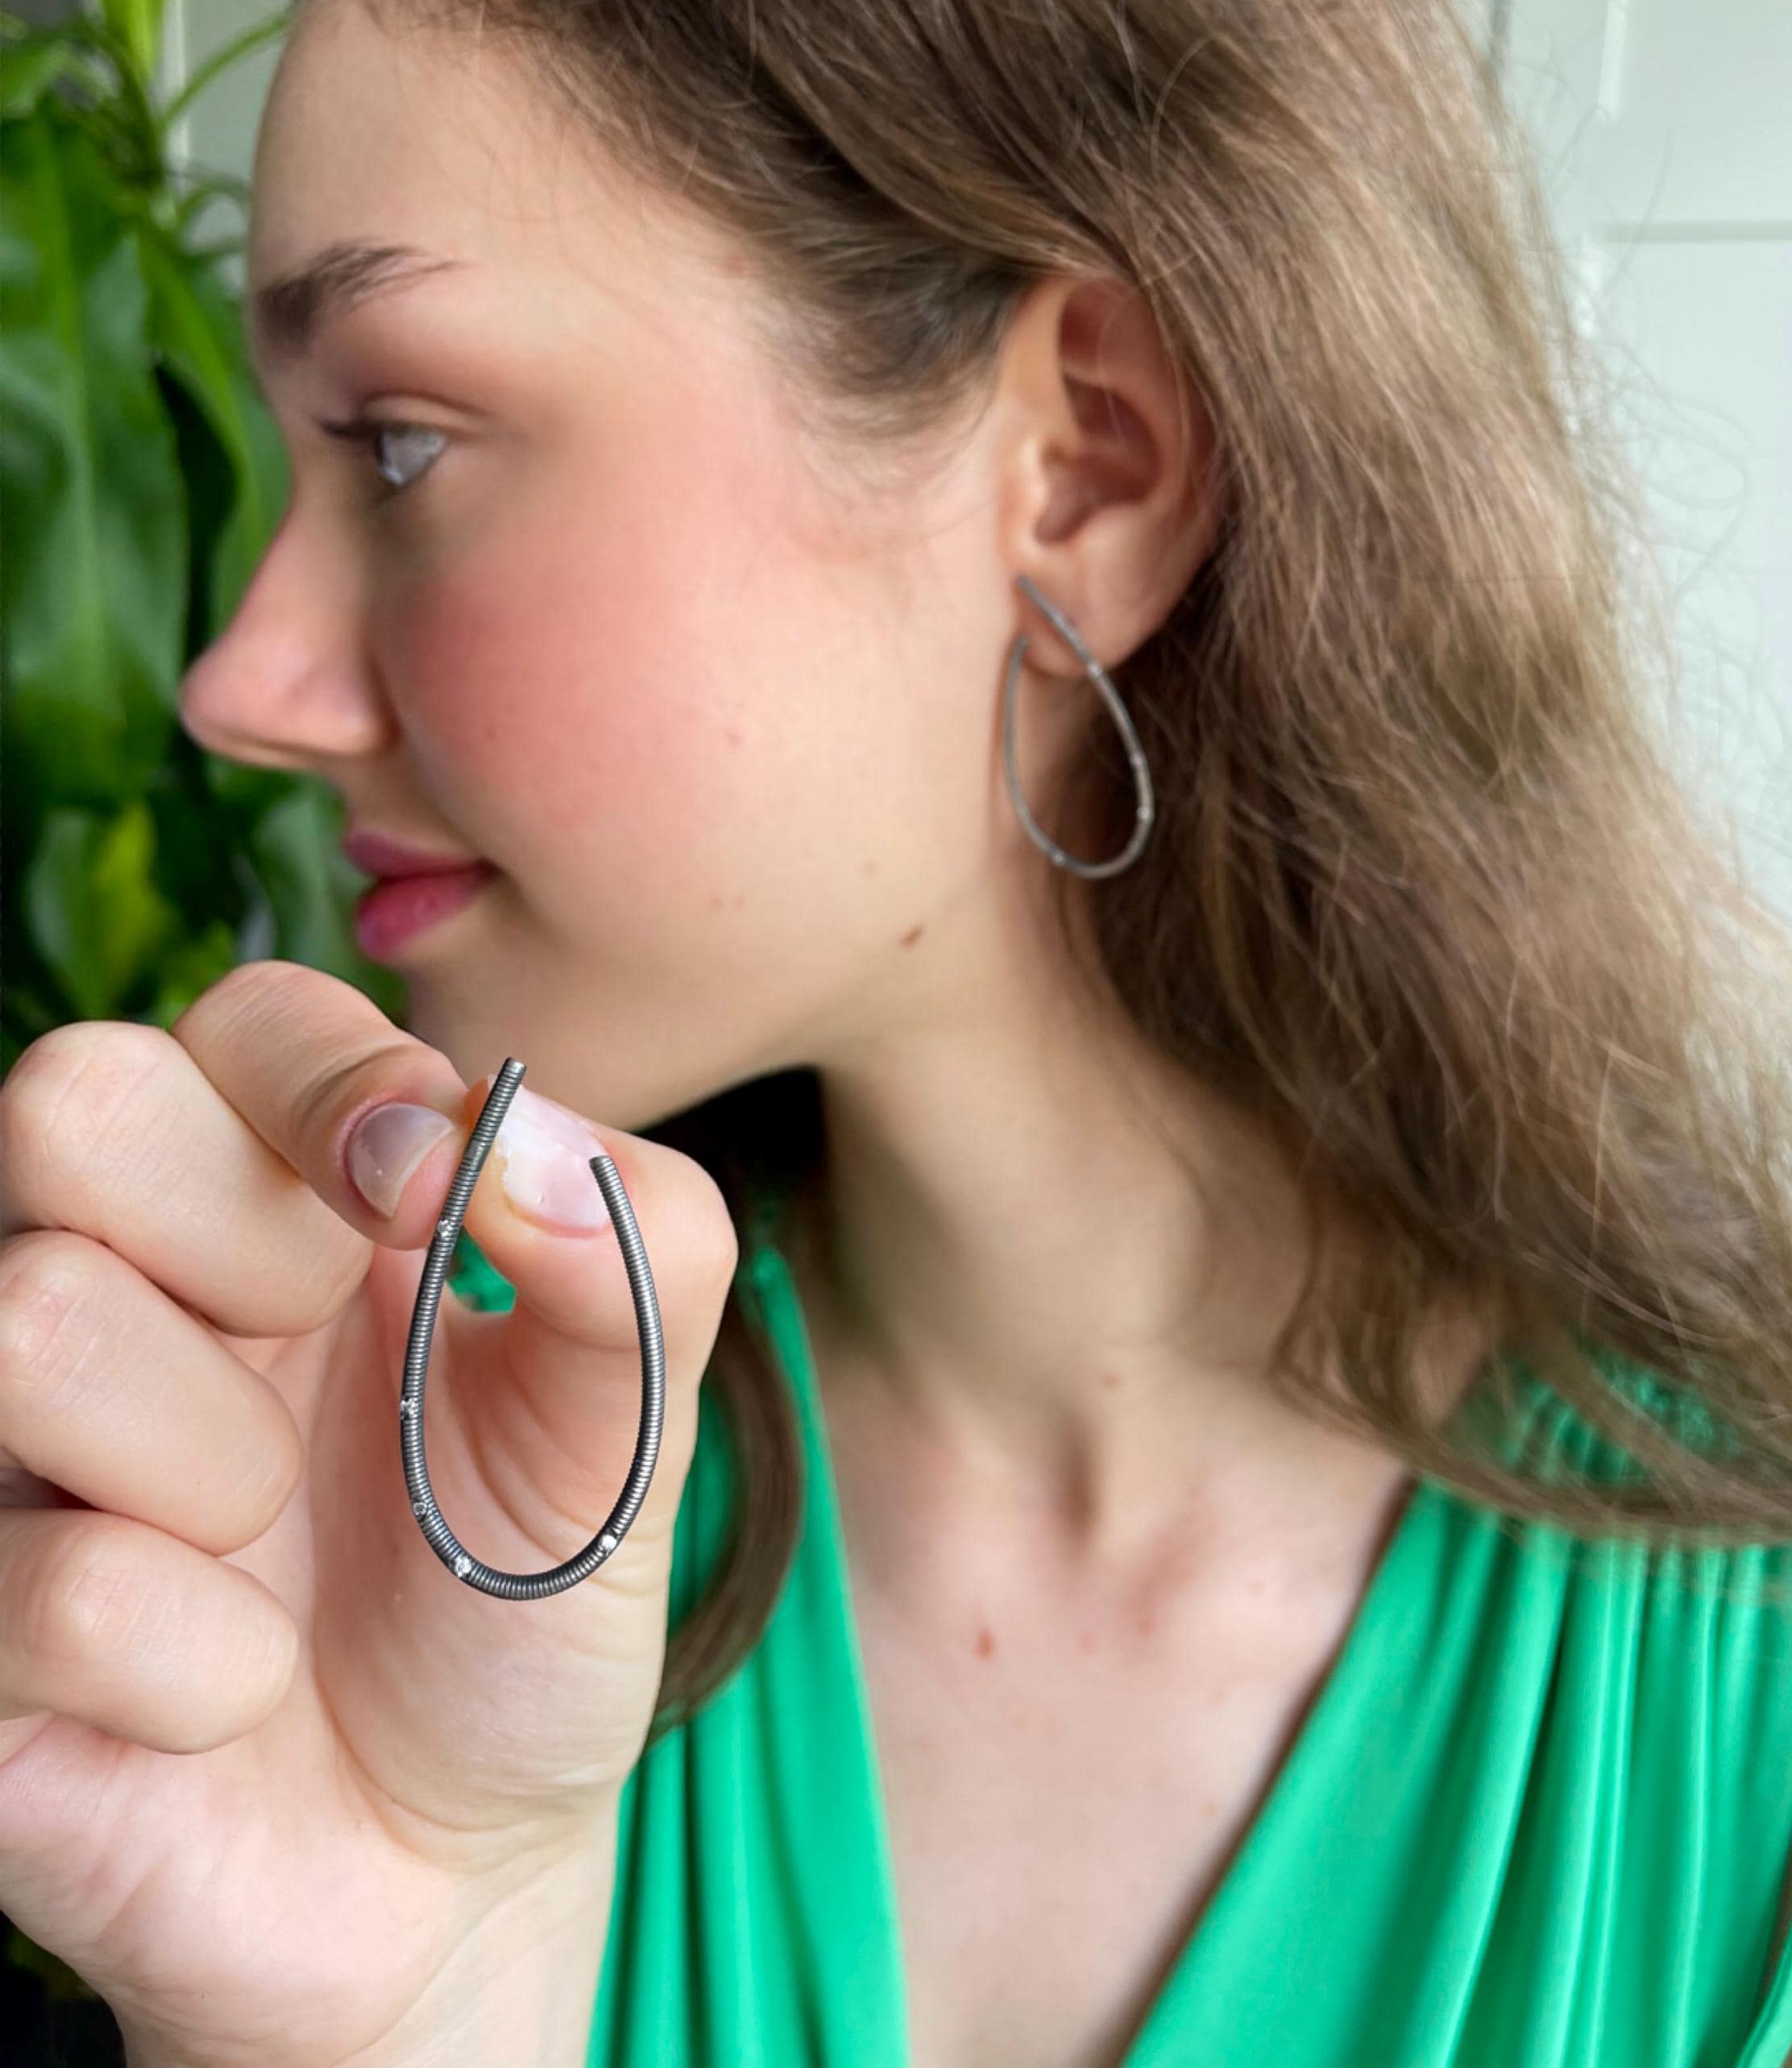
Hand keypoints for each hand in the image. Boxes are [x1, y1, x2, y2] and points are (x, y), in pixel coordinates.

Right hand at [0, 962, 738, 2067]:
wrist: (461, 1864)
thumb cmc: (522, 1599)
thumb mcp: (634, 1425)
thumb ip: (639, 1246)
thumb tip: (517, 1133)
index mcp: (279, 1197)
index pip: (247, 1017)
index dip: (332, 1078)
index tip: (424, 1188)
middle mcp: (122, 1280)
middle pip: (71, 1099)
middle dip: (240, 1238)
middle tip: (320, 1359)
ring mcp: (18, 1447)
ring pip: (37, 1319)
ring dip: (226, 1467)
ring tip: (278, 1547)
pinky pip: (61, 1587)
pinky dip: (207, 1671)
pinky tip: (233, 1697)